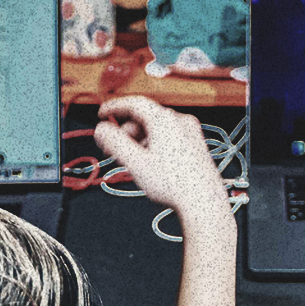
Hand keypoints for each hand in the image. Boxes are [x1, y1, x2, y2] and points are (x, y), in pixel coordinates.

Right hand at [92, 96, 229, 218]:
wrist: (202, 202)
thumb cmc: (174, 185)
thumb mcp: (135, 163)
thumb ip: (115, 143)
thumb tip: (101, 130)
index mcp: (165, 120)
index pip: (135, 103)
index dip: (115, 107)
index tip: (102, 114)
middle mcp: (180, 121)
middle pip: (146, 115)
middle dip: (127, 129)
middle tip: (115, 147)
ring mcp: (190, 132)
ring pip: (158, 126)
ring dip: (141, 138)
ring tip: (135, 159)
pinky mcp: (196, 143)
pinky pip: (169, 135)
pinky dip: (155, 142)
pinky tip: (152, 161)